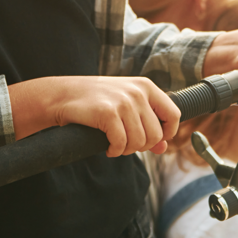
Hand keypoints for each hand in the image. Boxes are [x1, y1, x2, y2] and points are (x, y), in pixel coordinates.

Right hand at [9, 76, 180, 156]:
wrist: (63, 95)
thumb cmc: (96, 101)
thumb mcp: (126, 106)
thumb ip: (147, 123)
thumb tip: (163, 147)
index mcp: (146, 86)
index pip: (174, 114)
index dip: (167, 133)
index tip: (152, 140)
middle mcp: (138, 92)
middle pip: (156, 134)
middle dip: (141, 146)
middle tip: (125, 143)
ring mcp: (123, 102)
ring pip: (140, 142)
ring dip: (126, 150)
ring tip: (115, 144)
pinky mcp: (108, 113)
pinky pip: (121, 144)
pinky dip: (115, 150)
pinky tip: (107, 147)